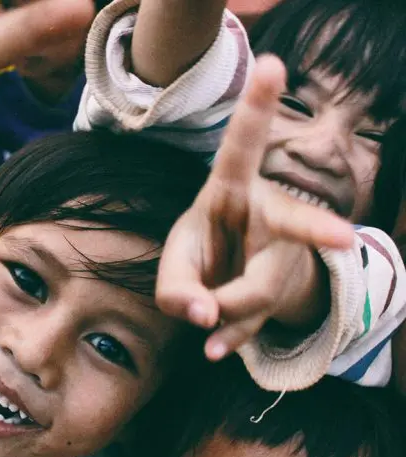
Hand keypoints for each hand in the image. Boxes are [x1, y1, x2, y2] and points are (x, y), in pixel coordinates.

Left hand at [155, 55, 353, 359]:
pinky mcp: (283, 287)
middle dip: (302, 237)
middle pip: (289, 225)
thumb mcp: (175, 263)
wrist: (227, 282)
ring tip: (203, 331)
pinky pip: (261, 317)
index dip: (256, 107)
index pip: (243, 146)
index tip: (272, 65)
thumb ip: (175, 288)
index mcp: (230, 188)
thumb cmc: (200, 253)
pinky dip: (233, 337)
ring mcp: (282, 251)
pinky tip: (215, 350)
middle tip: (323, 248)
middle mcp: (267, 212)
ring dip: (226, 316)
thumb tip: (203, 318)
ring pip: (264, 288)